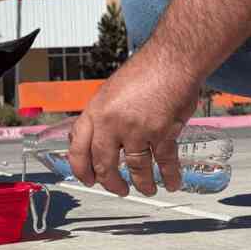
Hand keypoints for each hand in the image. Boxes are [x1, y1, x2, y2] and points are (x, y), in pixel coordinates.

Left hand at [68, 49, 199, 196]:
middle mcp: (112, 123)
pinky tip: (171, 182)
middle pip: (105, 164)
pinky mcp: (161, 133)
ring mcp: (137, 129)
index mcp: (95, 111)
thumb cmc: (145, 71)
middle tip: (118, 189)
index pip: (78, 148)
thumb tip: (96, 140)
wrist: (172, 60)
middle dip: (111, 183)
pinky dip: (170, 175)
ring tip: (147, 189)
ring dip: (143, 184)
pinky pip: (164, 162)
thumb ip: (101, 117)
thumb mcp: (110, 92)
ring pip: (135, 168)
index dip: (81, 168)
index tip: (88, 179)